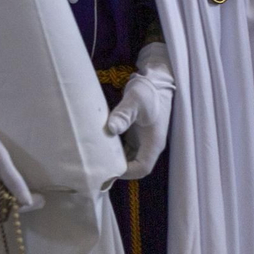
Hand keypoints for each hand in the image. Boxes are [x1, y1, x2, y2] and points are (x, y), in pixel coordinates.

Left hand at [105, 41, 174, 179]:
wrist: (156, 81)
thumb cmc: (148, 92)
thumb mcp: (135, 101)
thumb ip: (123, 115)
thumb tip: (111, 129)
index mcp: (153, 143)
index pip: (142, 167)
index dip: (126, 172)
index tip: (108, 168)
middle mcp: (149, 145)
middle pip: (135, 165)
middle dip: (118, 168)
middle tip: (97, 164)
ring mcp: (143, 140)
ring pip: (130, 157)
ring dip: (116, 159)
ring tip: (96, 156)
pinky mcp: (136, 133)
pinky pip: (126, 147)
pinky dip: (115, 149)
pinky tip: (101, 144)